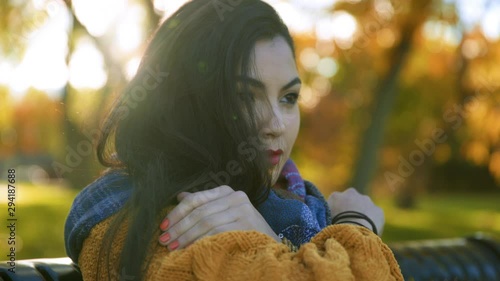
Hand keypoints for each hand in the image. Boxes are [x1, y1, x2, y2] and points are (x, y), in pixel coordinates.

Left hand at [158, 185, 279, 250]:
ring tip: (173, 248)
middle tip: (164, 240)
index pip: (196, 199)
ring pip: (206, 222)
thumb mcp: (222, 213)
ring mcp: (242, 209)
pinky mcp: (246, 224)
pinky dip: (200, 241)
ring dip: (186, 237)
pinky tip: (190, 250)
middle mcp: (235, 196)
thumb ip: (203, 204)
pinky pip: (217, 233)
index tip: (162, 226)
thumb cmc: (241, 228)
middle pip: (199, 212)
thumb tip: (180, 196)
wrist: (268, 244)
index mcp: (226, 191)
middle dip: (178, 227)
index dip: (176, 212)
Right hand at [327, 187, 384, 235]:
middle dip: (351, 208)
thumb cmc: (335, 227)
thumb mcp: (325, 219)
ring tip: (359, 228)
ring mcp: (366, 200)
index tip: (337, 220)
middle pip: (351, 200)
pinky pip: (376, 215)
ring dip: (363, 214)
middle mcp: (351, 193)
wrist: (353, 232)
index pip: (336, 201)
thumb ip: (328, 213)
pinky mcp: (378, 210)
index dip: (337, 210)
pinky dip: (374, 221)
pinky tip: (369, 231)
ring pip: (365, 206)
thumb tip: (328, 215)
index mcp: (335, 196)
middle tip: (349, 223)